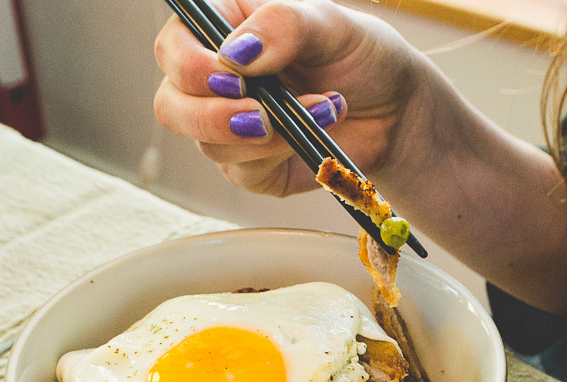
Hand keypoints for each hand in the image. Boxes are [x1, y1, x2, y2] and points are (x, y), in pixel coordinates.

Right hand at [153, 0, 423, 196]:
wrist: (395, 109)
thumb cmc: (361, 55)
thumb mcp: (330, 23)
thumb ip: (282, 25)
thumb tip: (236, 55)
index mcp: (222, 28)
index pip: (173, 47)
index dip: (191, 67)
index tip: (235, 77)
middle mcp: (216, 79)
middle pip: (171, 106)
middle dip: (213, 117)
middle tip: (264, 115)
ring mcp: (229, 125)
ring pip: (206, 145)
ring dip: (264, 136)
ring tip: (320, 110)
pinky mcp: (249, 166)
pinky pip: (241, 173)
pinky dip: (279, 156)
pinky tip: (312, 135)